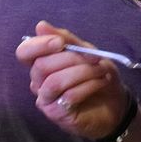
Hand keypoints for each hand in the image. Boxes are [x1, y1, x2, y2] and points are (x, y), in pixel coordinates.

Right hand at [16, 20, 129, 140]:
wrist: (116, 105)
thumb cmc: (98, 77)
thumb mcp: (86, 52)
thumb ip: (66, 40)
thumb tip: (40, 26)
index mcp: (41, 64)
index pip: (24, 53)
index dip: (39, 45)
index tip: (61, 43)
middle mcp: (38, 83)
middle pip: (41, 66)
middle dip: (71, 58)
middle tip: (96, 57)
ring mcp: (46, 101)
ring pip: (54, 82)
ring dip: (82, 72)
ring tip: (102, 70)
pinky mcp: (57, 115)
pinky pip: (68, 96)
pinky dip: (88, 85)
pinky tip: (101, 82)